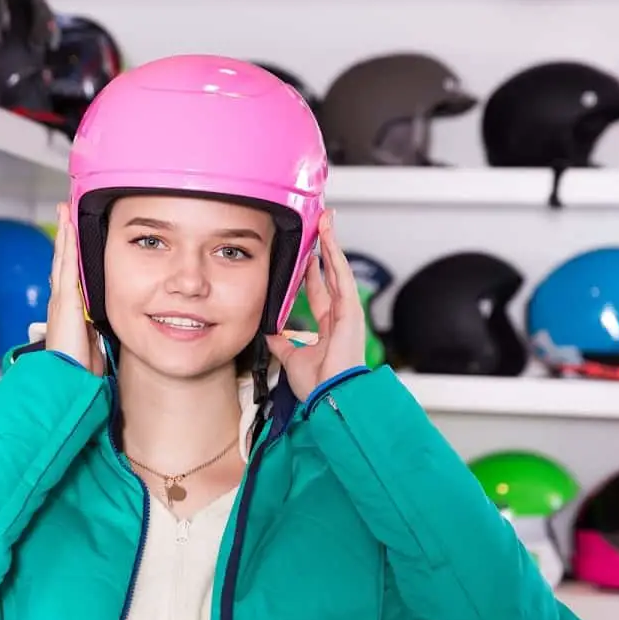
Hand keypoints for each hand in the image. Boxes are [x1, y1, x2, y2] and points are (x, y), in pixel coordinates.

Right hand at [45, 202, 104, 375]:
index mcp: (67, 312)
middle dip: (63, 239)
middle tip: (64, 215)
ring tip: (64, 212)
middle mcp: (60, 302)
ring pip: (62, 259)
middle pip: (62, 262)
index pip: (68, 277)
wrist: (66, 378)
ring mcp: (61, 299)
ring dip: (64, 234)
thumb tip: (97, 327)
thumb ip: (93, 331)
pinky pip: (67, 265)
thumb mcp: (90, 344)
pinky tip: (69, 229)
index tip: (70, 240)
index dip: (68, 257)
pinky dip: (67, 246)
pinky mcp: (65, 299)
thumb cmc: (78, 367)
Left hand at [267, 210, 366, 400]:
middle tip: (321, 226)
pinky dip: (336, 257)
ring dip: (332, 244)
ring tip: (326, 221)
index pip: (319, 291)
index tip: (306, 255)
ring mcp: (347, 312)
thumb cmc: (317, 385)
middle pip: (331, 274)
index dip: (312, 272)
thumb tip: (268, 330)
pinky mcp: (350, 311)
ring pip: (338, 269)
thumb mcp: (291, 357)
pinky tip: (329, 239)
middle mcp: (340, 316)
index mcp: (328, 326)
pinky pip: (342, 278)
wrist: (329, 398)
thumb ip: (282, 341)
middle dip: (325, 249)